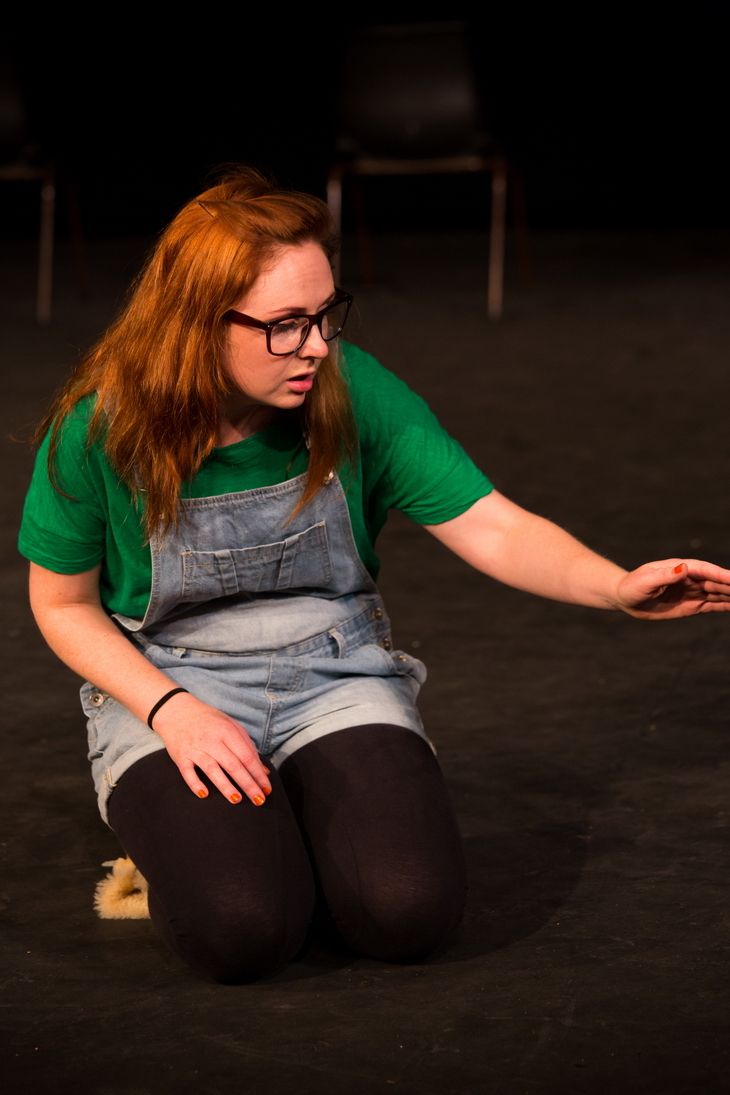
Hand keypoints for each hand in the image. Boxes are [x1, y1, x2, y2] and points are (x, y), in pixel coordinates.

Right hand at [151, 691, 271, 804]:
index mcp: (227, 731)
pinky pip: (187, 772)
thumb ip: (248, 747)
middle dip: (248, 784)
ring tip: (237, 800)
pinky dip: (195, 784)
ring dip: (225, 786)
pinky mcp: (181, 756)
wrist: (177, 711)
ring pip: (212, 770)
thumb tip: (264, 771)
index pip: (247, 756)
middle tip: (258, 801)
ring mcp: (195, 749)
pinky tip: (204, 794)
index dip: (258, 774)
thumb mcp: (231, 727)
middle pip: (233, 765)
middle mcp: (212, 740)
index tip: (267, 789)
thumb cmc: (209, 721)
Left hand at [615, 559, 729, 619]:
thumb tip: (684, 568)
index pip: (705, 571)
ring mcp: (692, 591)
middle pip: (716, 581)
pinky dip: (726, 605)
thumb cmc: (632, 586)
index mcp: (680, 568)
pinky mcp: (691, 605)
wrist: (625, 598)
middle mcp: (690, 578)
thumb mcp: (647, 581)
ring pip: (718, 593)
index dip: (721, 575)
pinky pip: (712, 605)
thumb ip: (666, 575)